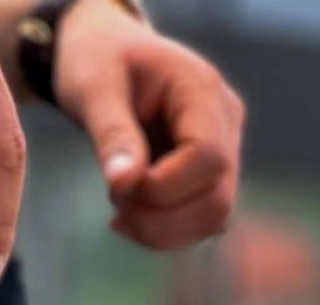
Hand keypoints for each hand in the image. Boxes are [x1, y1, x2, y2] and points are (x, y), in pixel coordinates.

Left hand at [54, 2, 243, 249]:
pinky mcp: (211, 175)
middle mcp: (226, 120)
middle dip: (159, 218)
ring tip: (120, 206)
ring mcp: (225, 149)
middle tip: (115, 200)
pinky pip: (200, 222)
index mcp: (202, 89)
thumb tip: (125, 184)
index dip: (162, 188)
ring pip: (213, 219)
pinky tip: (129, 217)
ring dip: (160, 231)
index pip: (207, 158)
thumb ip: (112, 134)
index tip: (118, 185)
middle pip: (216, 199)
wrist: (108, 57)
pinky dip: (163, 233)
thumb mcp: (94, 88)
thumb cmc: (99, 63)